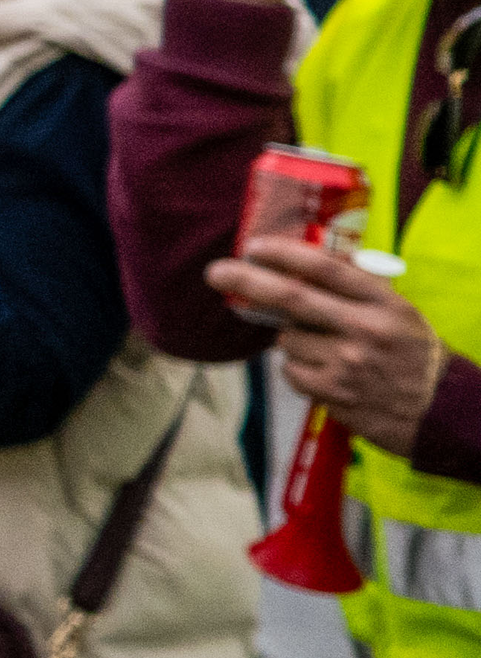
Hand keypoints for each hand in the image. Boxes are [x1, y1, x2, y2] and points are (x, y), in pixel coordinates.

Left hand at [235, 237, 452, 453]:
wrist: (442, 412)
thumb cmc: (415, 356)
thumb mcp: (399, 313)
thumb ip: (357, 291)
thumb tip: (302, 264)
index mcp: (383, 303)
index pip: (327, 269)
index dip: (285, 254)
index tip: (253, 246)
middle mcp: (364, 329)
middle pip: (291, 298)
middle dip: (247, 281)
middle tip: (215, 272)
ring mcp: (347, 363)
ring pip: (288, 339)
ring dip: (291, 340)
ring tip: (326, 350)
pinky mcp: (334, 393)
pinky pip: (292, 371)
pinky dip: (298, 369)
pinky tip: (327, 374)